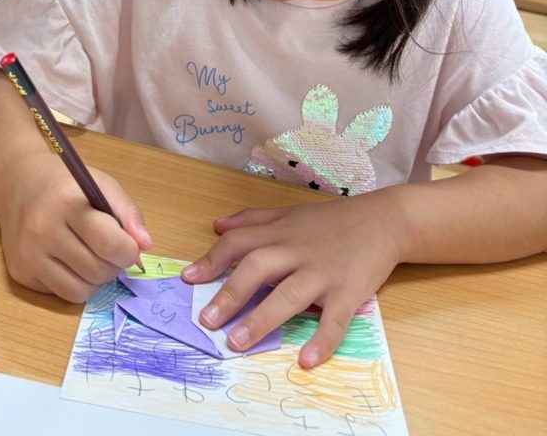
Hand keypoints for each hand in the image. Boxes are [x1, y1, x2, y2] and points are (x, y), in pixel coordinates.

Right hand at [0, 154, 152, 300]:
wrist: (18, 183)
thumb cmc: (66, 184)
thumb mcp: (101, 184)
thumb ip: (128, 213)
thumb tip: (145, 246)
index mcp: (66, 202)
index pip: (108, 242)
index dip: (129, 251)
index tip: (131, 246)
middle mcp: (42, 230)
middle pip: (97, 270)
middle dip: (114, 265)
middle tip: (111, 250)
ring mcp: (28, 255)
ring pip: (81, 291)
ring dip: (96, 279)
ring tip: (92, 256)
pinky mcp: (20, 273)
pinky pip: (61, 294)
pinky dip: (75, 283)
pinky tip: (69, 261)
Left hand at [182, 193, 403, 367]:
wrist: (383, 221)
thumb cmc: (333, 220)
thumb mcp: (290, 212)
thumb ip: (253, 219)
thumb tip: (217, 225)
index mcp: (281, 232)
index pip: (239, 243)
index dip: (212, 259)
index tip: (189, 279)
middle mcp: (297, 251)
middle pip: (257, 268)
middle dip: (229, 294)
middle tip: (206, 320)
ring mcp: (323, 272)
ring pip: (288, 295)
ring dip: (261, 319)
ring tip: (236, 342)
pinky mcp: (350, 292)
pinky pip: (334, 319)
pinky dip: (322, 340)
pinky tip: (306, 360)